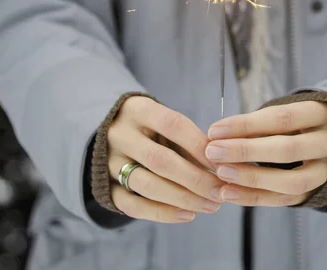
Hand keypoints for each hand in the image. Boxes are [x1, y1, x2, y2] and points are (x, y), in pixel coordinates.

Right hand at [107, 96, 222, 222]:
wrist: (108, 133)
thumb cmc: (149, 126)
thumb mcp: (164, 120)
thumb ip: (187, 140)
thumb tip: (220, 165)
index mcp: (138, 110)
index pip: (172, 125)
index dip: (199, 145)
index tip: (221, 163)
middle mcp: (120, 135)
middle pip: (160, 160)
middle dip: (195, 179)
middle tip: (220, 191)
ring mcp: (109, 162)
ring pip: (147, 185)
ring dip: (183, 198)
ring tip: (210, 205)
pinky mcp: (105, 187)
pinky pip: (133, 205)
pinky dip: (162, 213)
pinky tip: (188, 215)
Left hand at [205, 101, 326, 205]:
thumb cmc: (296, 123)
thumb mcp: (285, 113)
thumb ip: (257, 124)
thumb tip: (218, 136)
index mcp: (321, 114)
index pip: (282, 118)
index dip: (246, 124)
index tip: (214, 130)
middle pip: (288, 150)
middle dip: (246, 151)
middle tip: (213, 152)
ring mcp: (326, 171)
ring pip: (291, 182)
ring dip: (252, 178)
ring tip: (221, 174)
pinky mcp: (315, 192)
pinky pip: (285, 200)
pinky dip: (254, 198)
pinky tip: (229, 193)